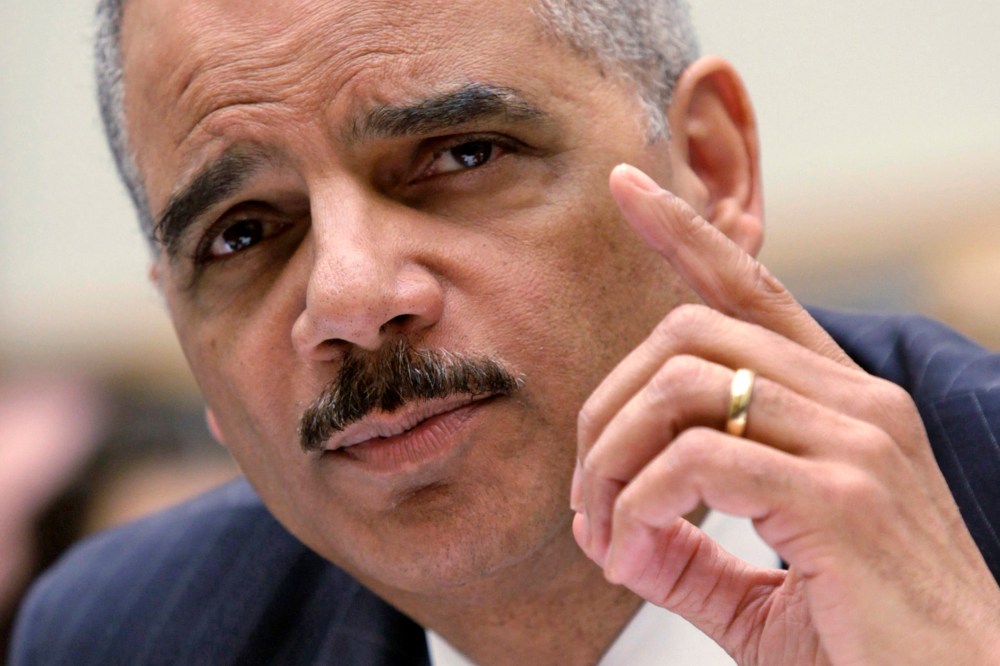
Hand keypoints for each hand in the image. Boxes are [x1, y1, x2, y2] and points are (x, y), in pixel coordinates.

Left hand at [571, 164, 999, 664]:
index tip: (626, 188)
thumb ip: (690, 550)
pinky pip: (702, 457)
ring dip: (612, 460)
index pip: (751, 287)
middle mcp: (853, 402)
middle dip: (606, 410)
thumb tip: (616, 534)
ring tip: (604, 533)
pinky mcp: (842, 497)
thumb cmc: (870, 645)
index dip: (683, 232)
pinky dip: (643, 502)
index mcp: (841, 405)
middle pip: (684, 337)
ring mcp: (854, 442)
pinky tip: (635, 551)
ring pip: (682, 386)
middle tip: (586, 499)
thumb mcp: (762, 591)